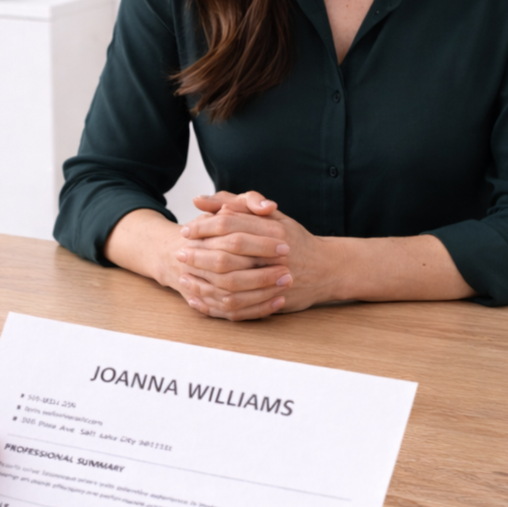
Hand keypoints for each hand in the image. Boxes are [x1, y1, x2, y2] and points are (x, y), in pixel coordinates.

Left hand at [182, 189, 473, 311]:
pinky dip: (218, 304)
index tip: (186, 231)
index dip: (204, 227)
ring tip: (184, 277)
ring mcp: (274, 277)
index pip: (229, 223)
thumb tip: (199, 201)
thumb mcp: (269, 215)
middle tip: (180, 253)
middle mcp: (273, 251)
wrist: (327, 269)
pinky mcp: (273, 298)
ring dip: (204, 280)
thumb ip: (235, 204)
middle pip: (227, 252)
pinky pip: (240, 305)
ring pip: (231, 281)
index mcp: (271, 227)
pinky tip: (201, 298)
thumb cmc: (293, 239)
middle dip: (199, 253)